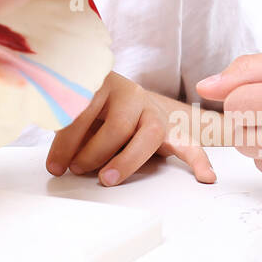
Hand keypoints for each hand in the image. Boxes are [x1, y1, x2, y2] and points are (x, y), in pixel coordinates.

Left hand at [46, 73, 215, 185]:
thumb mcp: (75, 109)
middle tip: (76, 169)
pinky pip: (190, 144)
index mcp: (103, 82)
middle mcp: (131, 94)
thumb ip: (65, 126)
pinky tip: (206, 176)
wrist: (126, 98)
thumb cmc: (94, 108)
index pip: (85, 110)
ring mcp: (153, 111)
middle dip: (93, 152)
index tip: (55, 165)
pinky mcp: (171, 129)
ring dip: (125, 162)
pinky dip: (199, 161)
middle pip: (116, 125)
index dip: (66, 141)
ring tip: (106, 179)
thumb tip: (55, 162)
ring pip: (146, 137)